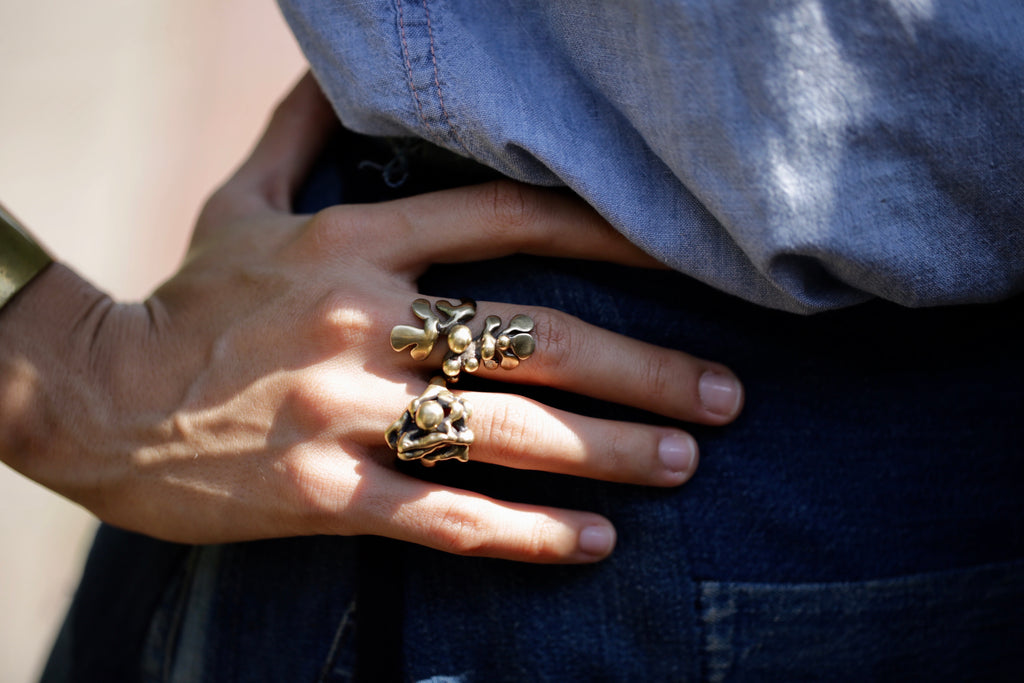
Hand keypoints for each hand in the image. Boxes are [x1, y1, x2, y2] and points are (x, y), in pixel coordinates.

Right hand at [0, 74, 742, 562]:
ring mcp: (345, 409)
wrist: (94, 397)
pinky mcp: (322, 493)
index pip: (510, 219)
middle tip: (724, 397)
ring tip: (684, 462)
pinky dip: (526, 533)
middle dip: (645, 367)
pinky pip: (445, 516)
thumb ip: (296, 131)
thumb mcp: (240, 202)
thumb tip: (331, 68)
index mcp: (355, 239)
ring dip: (611, 450)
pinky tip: (595, 543)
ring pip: (507, 431)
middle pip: (537, 338)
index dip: (607, 232)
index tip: (680, 256)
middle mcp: (364, 319)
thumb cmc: (185, 298)